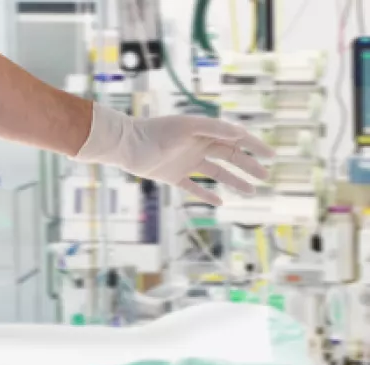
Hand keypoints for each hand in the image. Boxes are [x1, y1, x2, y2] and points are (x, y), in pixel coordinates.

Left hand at [75, 104, 275, 206]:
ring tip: (252, 192)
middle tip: (266, 178)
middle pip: (230, 157)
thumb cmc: (156, 132)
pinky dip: (206, 195)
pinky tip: (220, 203)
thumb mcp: (187, 127)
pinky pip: (193, 187)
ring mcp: (186, 162)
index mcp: (205, 132)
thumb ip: (213, 128)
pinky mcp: (173, 176)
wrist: (127, 145)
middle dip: (249, 167)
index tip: (271, 156)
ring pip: (216, 173)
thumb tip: (240, 134)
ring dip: (234, 181)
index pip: (236, 139)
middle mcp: (198, 146)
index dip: (254, 147)